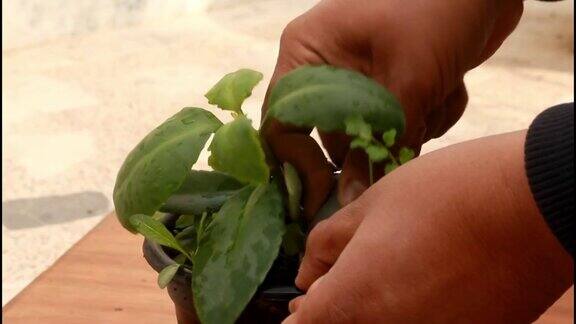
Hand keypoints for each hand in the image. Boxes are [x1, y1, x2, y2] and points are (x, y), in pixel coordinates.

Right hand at [262, 0, 523, 217]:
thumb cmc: (439, 10)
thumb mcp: (409, 79)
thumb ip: (379, 144)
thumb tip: (351, 201)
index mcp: (307, 52)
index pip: (281, 123)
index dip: (299, 164)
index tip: (328, 195)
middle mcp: (324, 67)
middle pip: (333, 136)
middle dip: (378, 141)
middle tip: (411, 130)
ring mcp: (359, 76)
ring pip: (372, 135)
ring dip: (412, 126)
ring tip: (439, 90)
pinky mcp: (391, 85)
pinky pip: (398, 125)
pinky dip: (428, 116)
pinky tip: (450, 85)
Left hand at [284, 131, 572, 322]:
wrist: (534, 206)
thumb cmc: (445, 194)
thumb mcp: (373, 204)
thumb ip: (328, 243)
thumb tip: (306, 272)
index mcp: (354, 299)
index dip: (301, 315)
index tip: (303, 303)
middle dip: (335, 311)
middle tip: (347, 279)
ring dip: (376, 311)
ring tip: (397, 271)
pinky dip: (415, 312)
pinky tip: (429, 282)